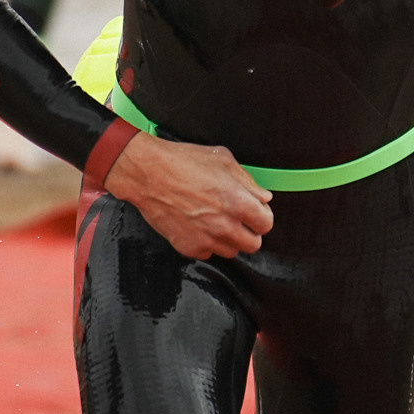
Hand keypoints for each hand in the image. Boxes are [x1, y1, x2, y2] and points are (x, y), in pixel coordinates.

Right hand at [104, 132, 273, 258]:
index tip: (255, 212)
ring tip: (217, 221)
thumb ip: (247, 181)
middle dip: (249, 231)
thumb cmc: (183, 161)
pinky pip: (208, 253)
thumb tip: (263, 196)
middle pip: (253, 244)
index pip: (266, 224)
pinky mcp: (189, 247)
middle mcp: (224, 225)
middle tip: (239, 219)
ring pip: (231, 252)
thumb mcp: (222, 159)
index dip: (262, 216)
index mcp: (237, 202)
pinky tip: (199, 225)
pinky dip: (207, 243)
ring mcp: (206, 239)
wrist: (148, 173)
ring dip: (229, 239)